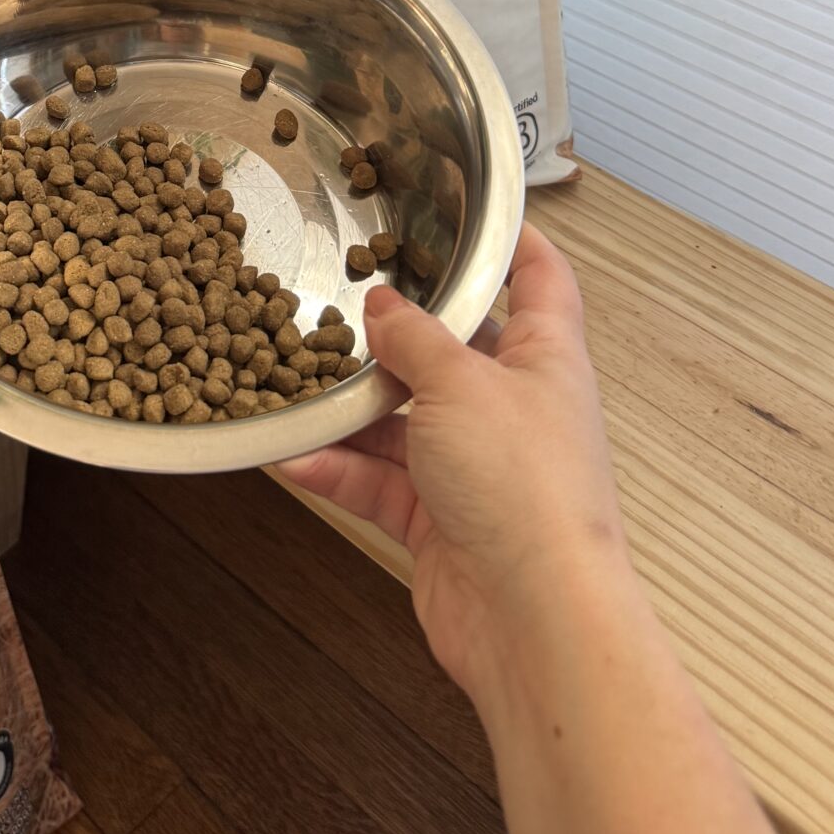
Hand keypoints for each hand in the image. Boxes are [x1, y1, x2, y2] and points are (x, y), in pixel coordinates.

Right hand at [281, 222, 633, 703]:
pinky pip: (379, 482)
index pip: (542, 280)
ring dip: (349, 410)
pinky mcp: (441, 524)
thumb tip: (381, 306)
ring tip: (291, 380)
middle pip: (452, 353)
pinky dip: (336, 470)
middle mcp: (513, 409)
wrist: (534, 620)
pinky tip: (289, 455)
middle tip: (338, 301)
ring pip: (403, 421)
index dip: (515, 243)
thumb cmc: (527, 488)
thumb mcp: (461, 383)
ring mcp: (477, 470)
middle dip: (394, 335)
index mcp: (545, 358)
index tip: (472, 214)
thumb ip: (414, 338)